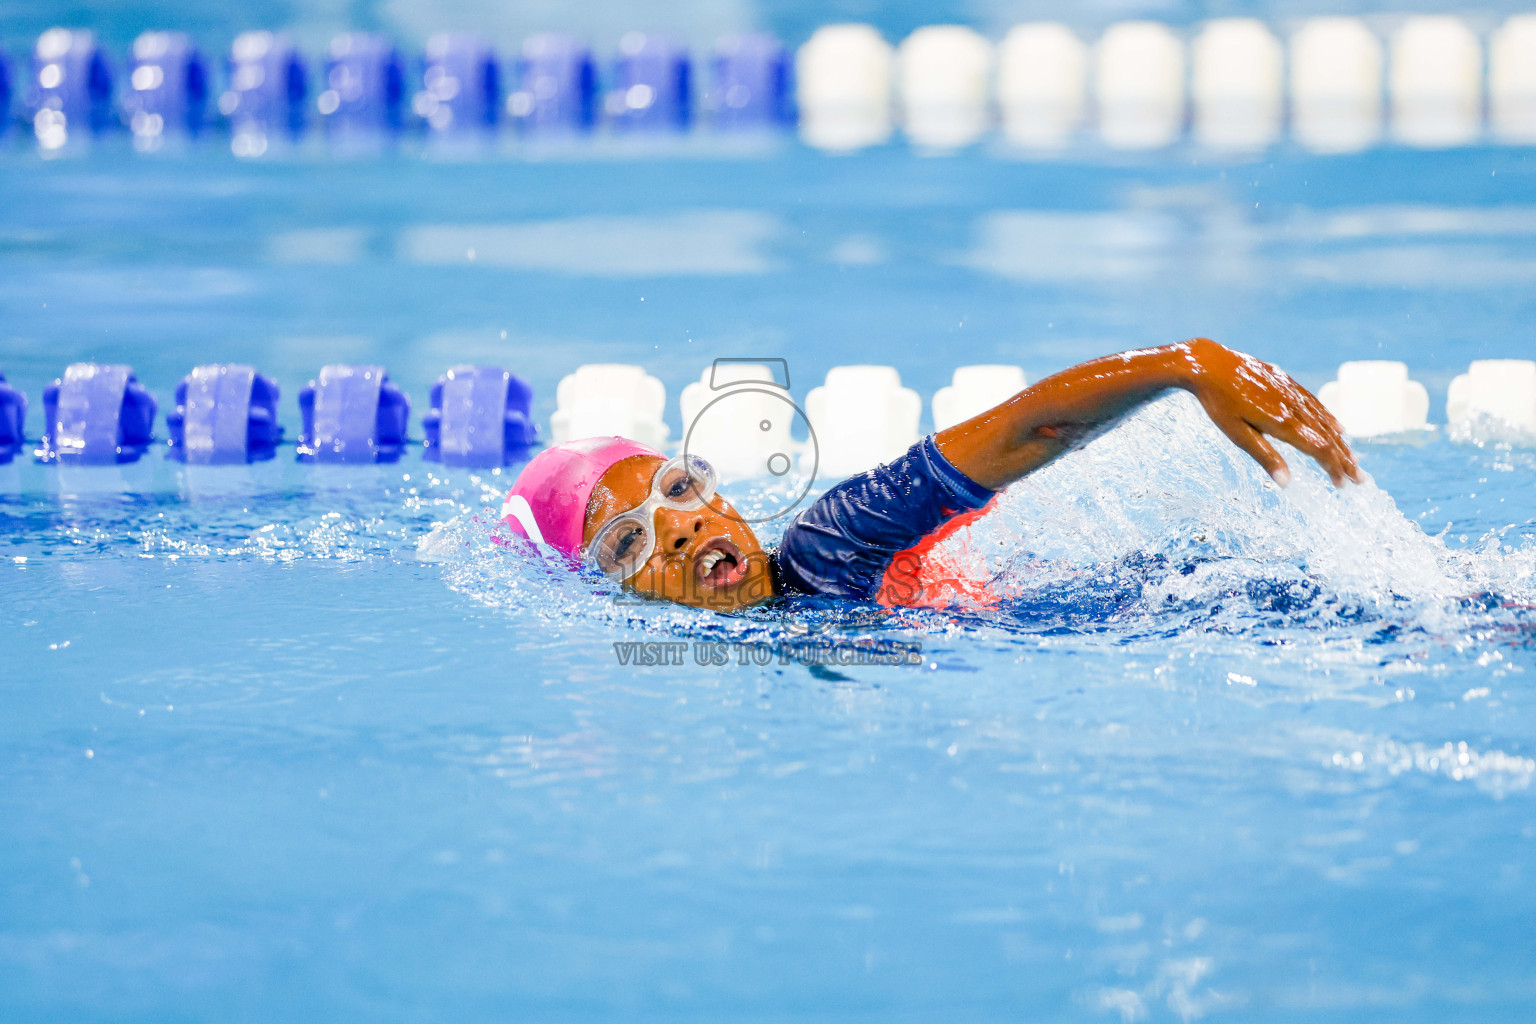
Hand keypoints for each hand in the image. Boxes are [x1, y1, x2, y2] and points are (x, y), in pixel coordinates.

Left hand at [1179, 338, 1361, 487]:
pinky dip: (1329, 419)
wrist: (1209, 364)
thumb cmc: (1218, 403)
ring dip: (1341, 442)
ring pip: (1324, 421)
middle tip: (1360, 480)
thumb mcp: (1237, 434)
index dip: (1333, 468)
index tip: (1342, 485)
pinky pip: (1315, 404)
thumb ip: (1264, 457)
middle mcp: (1294, 406)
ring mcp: (1292, 392)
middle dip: (1345, 460)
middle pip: (1327, 437)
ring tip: (1353, 459)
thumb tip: (1286, 483)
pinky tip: (1338, 427)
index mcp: (1283, 422)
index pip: (1318, 450)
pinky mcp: (1286, 382)